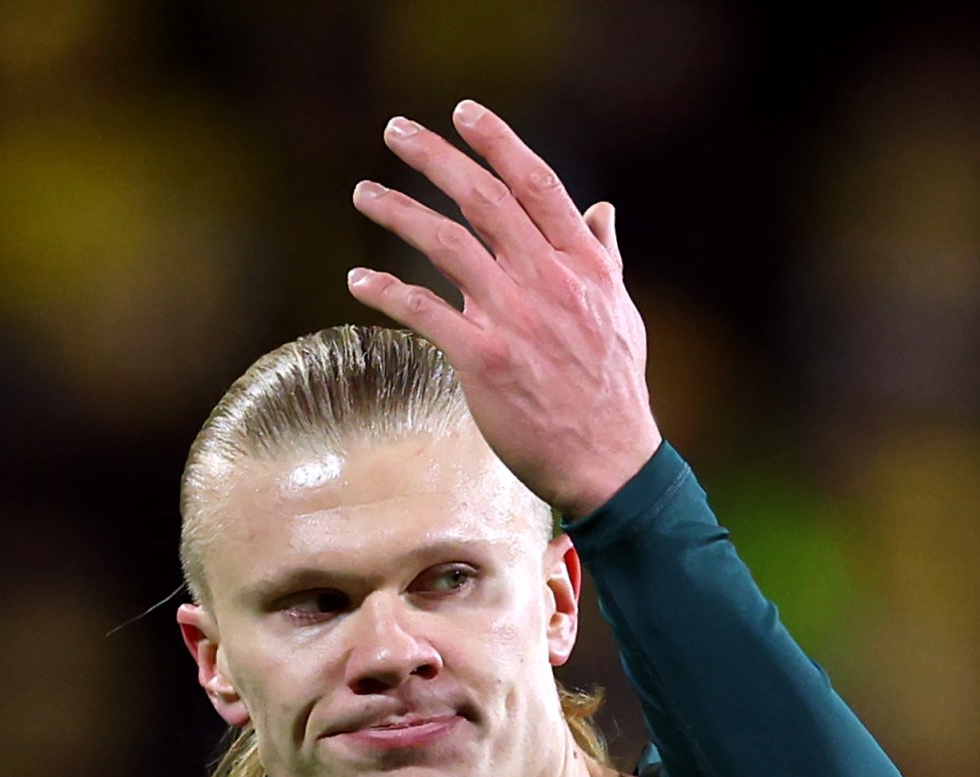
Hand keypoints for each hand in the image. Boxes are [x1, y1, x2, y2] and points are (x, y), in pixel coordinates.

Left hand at [347, 101, 662, 520]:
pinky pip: (426, 313)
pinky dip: (387, 290)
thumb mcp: (621, 311)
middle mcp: (551, 282)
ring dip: (398, 212)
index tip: (463, 112)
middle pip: (484, 200)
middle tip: (395, 130)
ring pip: (448, 246)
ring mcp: (517, 321)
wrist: (609, 461)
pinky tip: (358, 279)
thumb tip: (602, 210)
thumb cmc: (612, 387)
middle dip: (435, 157)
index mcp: (583, 265)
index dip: (497, 142)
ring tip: (363, 192)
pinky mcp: (486, 362)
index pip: (537, 185)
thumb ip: (604, 256)